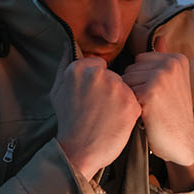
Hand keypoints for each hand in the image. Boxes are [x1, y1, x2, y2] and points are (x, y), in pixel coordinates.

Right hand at [52, 56, 139, 178]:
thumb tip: (68, 43)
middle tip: (99, 111)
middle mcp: (99, 75)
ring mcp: (117, 88)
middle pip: (114, 77)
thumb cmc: (68, 121)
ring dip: (120, 101)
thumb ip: (65, 63)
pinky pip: (136, 101)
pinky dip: (129, 112)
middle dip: (110, 91)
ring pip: (126, 89)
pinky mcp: (131, 103)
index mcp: (80, 68)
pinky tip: (116, 122)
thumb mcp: (58, 89)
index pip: (100, 66)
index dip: (98, 83)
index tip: (92, 99)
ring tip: (107, 118)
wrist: (78, 150)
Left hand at [120, 36, 193, 168]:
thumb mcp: (173, 82)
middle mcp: (170, 64)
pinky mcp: (150, 92)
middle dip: (135, 87)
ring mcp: (161, 76)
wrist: (182, 142)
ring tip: (148, 109)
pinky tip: (144, 115)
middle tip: (153, 104)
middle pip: (130, 68)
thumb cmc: (173, 114)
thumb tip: (159, 38)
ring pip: (125, 80)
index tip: (157, 94)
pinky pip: (125, 92)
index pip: (139, 60)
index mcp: (176, 59)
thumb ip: (164, 59)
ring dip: (131, 97)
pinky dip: (130, 106)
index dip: (141, 79)